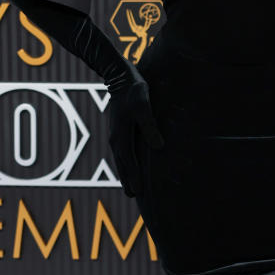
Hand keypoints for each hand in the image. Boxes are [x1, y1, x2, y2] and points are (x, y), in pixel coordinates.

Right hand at [105, 61, 163, 197]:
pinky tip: (129, 166)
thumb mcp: (144, 107)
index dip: (133, 177)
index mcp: (121, 136)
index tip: (138, 192)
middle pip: (122, 165)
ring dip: (125, 173)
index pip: (128, 162)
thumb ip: (150, 126)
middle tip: (133, 196)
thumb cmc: (134, 91)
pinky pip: (121, 152)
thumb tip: (159, 147)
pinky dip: (125, 163)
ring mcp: (116, 135)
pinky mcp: (119, 130)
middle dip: (127, 180)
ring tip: (130, 187)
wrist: (120, 78)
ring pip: (120, 160)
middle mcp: (116, 139)